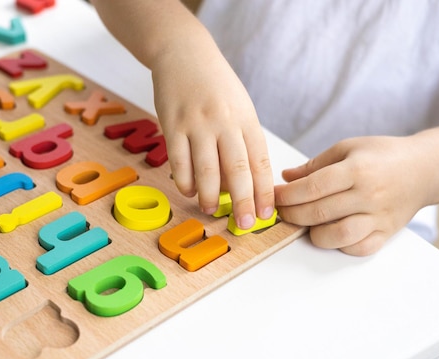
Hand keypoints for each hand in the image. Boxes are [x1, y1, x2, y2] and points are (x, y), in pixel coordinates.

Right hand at [151, 42, 274, 228]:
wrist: (184, 54)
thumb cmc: (217, 87)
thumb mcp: (241, 109)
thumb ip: (245, 143)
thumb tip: (246, 184)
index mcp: (247, 120)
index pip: (260, 162)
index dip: (264, 191)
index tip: (266, 214)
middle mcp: (225, 122)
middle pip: (237, 170)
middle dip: (243, 202)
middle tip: (244, 225)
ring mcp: (197, 124)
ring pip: (206, 170)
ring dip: (210, 196)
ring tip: (211, 210)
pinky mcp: (172, 125)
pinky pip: (179, 162)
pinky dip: (184, 182)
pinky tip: (189, 191)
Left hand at [274, 135, 428, 255]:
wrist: (424, 169)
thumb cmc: (384, 155)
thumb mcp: (348, 148)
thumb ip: (315, 165)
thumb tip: (286, 178)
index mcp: (357, 170)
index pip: (312, 187)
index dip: (287, 195)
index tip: (274, 196)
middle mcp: (369, 195)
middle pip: (319, 212)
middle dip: (292, 214)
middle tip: (282, 211)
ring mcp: (379, 217)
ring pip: (337, 236)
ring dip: (313, 233)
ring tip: (306, 223)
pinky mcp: (386, 233)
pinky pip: (358, 249)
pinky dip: (340, 245)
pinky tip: (331, 233)